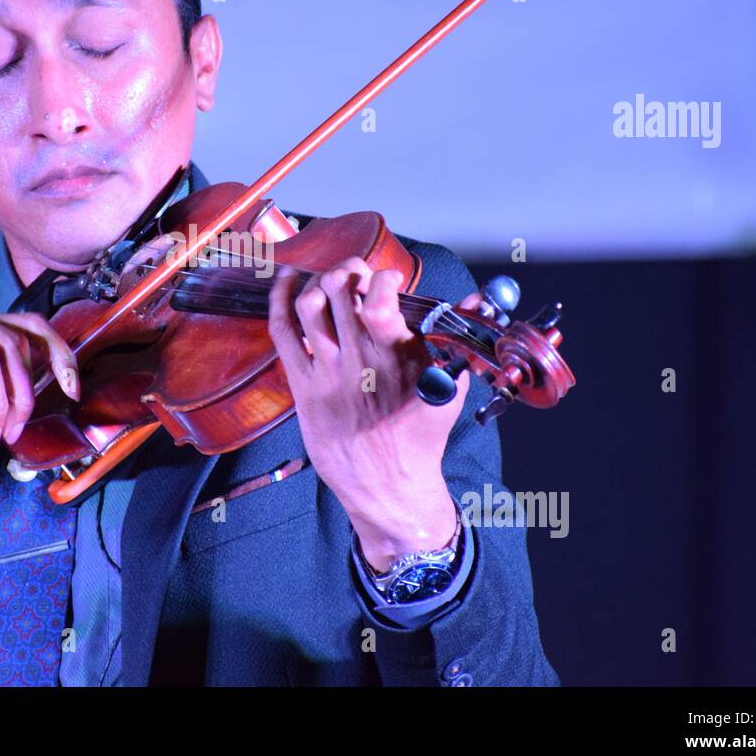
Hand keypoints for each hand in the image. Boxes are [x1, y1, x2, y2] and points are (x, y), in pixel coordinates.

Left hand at [268, 258, 469, 571]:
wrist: (387, 485)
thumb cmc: (419, 437)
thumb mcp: (451, 389)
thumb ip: (459, 340)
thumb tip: (475, 299)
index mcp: (398, 360)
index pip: (379, 302)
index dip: (382, 278)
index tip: (389, 279)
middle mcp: (360, 363)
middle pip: (340, 292)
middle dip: (350, 270)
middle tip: (358, 274)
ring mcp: (327, 374)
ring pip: (309, 305)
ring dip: (319, 281)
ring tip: (332, 281)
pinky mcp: (303, 387)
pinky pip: (282, 332)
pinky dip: (279, 299)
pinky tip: (286, 280)